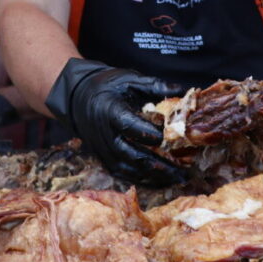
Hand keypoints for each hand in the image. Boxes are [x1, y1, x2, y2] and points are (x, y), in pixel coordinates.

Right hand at [45, 59, 184, 186]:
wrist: (79, 98)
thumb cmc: (108, 87)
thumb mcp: (129, 80)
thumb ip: (155, 86)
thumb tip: (183, 90)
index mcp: (110, 110)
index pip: (126, 124)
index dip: (145, 132)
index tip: (163, 136)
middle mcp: (104, 133)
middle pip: (129, 153)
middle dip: (157, 164)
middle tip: (181, 171)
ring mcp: (102, 149)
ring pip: (127, 168)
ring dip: (152, 177)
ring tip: (176, 179)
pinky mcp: (103, 159)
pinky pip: (122, 174)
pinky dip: (142, 180)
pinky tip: (161, 181)